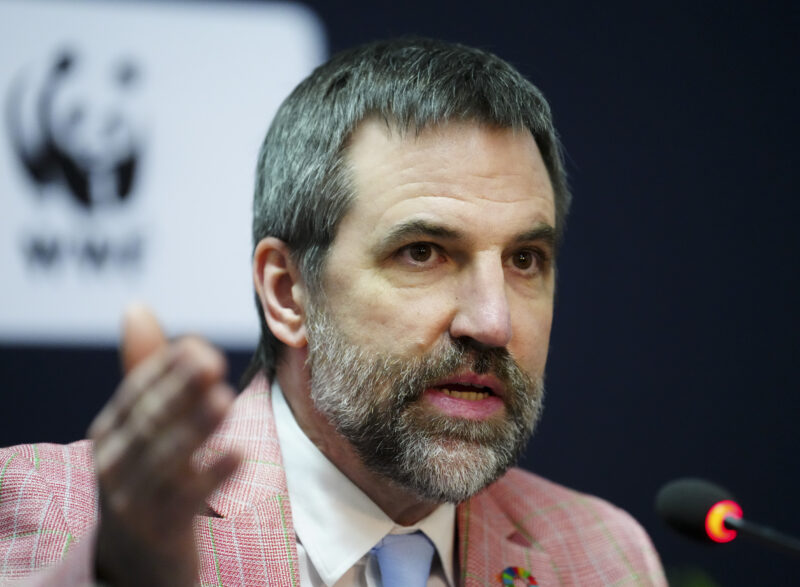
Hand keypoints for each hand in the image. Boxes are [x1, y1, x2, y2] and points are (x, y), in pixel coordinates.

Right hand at [88, 305, 240, 585]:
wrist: (132, 559)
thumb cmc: (142, 475)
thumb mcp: (137, 427)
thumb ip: (143, 370)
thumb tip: (136, 306)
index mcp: (109, 432)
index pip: (136, 394)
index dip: (165, 369)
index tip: (198, 346)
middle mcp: (114, 465)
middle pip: (150, 423)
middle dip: (180, 392)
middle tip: (212, 363)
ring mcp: (133, 501)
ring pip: (166, 460)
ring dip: (195, 429)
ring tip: (224, 400)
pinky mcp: (159, 532)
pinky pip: (187, 502)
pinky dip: (213, 477)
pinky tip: (239, 455)